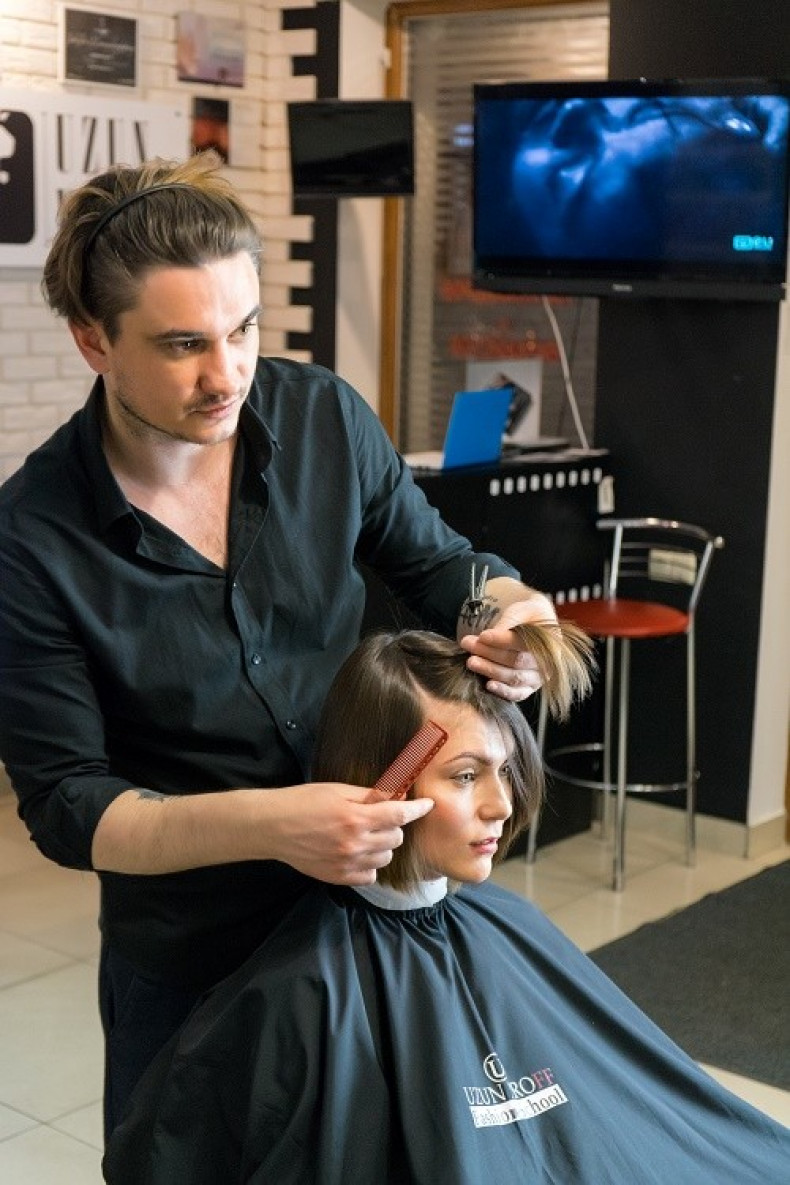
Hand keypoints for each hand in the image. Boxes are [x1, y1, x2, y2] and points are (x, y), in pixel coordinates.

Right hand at [269, 782, 433, 885]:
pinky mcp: (338, 877)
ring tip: (366, 835)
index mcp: (355, 817)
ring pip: (386, 858)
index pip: (399, 814)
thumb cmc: (303, 801)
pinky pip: (370, 875)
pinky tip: (358, 853)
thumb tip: (395, 795)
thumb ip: (368, 795)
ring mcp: (347, 863)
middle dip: (393, 825)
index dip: (418, 809)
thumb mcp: (336, 789)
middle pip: (396, 838)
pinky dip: (370, 864)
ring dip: (383, 846)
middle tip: (378, 817)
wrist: (272, 826)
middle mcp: (355, 843)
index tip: (428, 805)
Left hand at [459, 583, 557, 701]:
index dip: (501, 640)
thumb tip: (486, 637)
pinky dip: (503, 691)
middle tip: (468, 644)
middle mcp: (547, 663)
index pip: (522, 642)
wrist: (536, 625)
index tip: (482, 635)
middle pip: (516, 661)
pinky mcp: (529, 689)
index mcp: (549, 641)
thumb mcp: (520, 611)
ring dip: (491, 670)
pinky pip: (518, 694)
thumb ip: (507, 622)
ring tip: (471, 661)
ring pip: (515, 678)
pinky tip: (488, 684)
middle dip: (490, 653)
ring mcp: (539, 678)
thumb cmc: (527, 617)